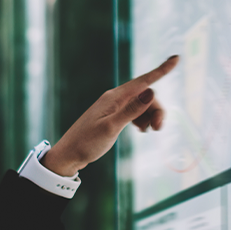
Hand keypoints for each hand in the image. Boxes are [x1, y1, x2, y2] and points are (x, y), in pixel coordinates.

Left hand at [41, 55, 179, 176]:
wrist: (68, 155)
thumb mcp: (110, 129)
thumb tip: (150, 92)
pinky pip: (132, 113)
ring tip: (149, 132)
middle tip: (159, 129)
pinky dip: (140, 120)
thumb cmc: (86, 144)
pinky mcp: (110, 117)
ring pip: (140, 105)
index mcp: (114, 98)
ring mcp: (112, 108)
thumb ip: (131, 111)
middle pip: (144, 96)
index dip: (161, 70)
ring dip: (149, 116)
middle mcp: (113, 99)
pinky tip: (141, 130)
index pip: (142, 81)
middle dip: (156, 109)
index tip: (176, 58)